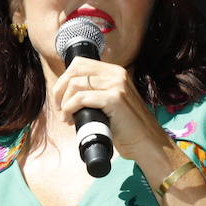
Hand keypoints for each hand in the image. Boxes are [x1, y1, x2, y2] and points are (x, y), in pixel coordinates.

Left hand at [50, 58, 168, 162]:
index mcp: (114, 72)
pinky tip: (70, 119)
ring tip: (66, 117)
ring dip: (64, 102)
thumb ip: (95, 92)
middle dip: (60, 89)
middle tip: (59, 107)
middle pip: (75, 71)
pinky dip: (69, 109)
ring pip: (75, 84)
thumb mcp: (110, 102)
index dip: (64, 80)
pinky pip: (81, 98)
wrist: (146, 141)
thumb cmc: (126, 126)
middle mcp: (116, 74)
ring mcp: (117, 85)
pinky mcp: (115, 99)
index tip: (61, 98)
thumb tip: (67, 93)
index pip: (79, 64)